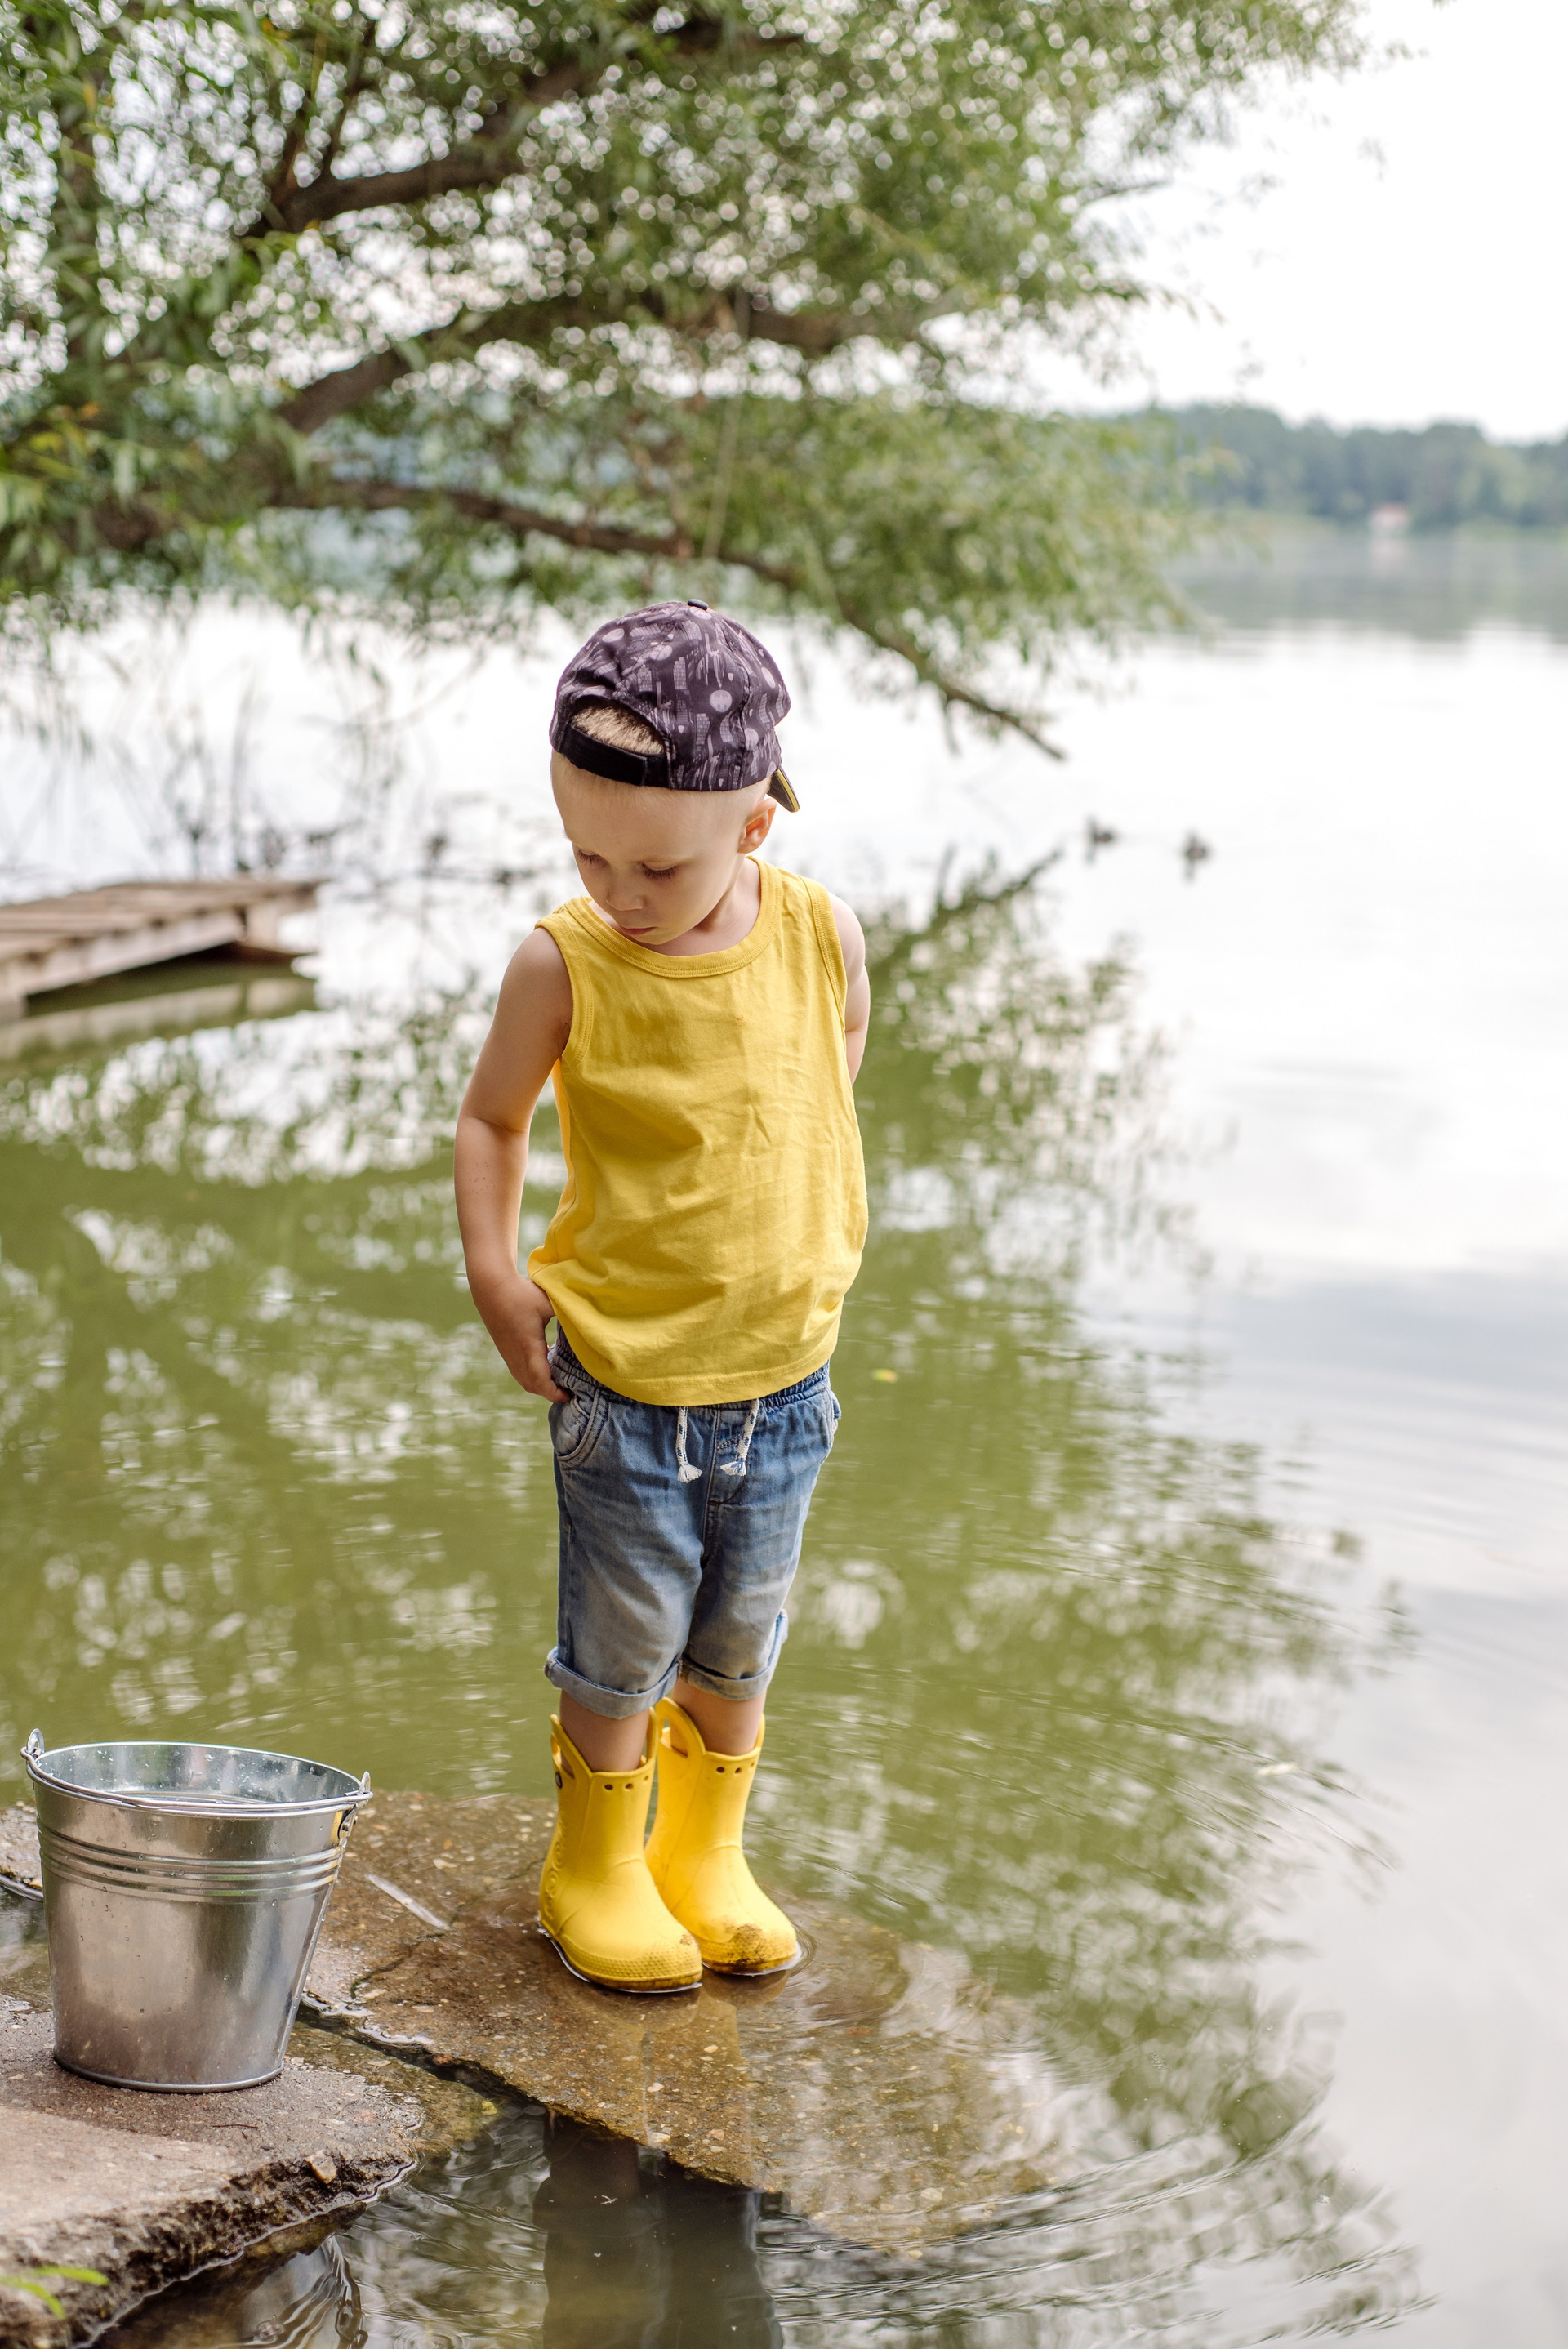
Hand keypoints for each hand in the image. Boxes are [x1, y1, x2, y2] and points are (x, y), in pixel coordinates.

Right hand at [473, 1272, 568, 1400]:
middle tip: (568, 1391)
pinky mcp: (505, 1350)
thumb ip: (566, 1314)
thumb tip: (585, 1322)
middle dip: (550, 1393)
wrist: (491, 1288)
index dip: (553, 1393)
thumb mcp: (547, 1303)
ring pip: (524, 1381)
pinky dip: (532, 1378)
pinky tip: (545, 1368)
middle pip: (532, 1386)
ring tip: (558, 1383)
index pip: (540, 1380)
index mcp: (529, 1346)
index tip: (568, 1395)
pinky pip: (519, 1372)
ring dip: (540, 1386)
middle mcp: (516, 1355)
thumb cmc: (521, 1294)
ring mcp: (509, 1354)